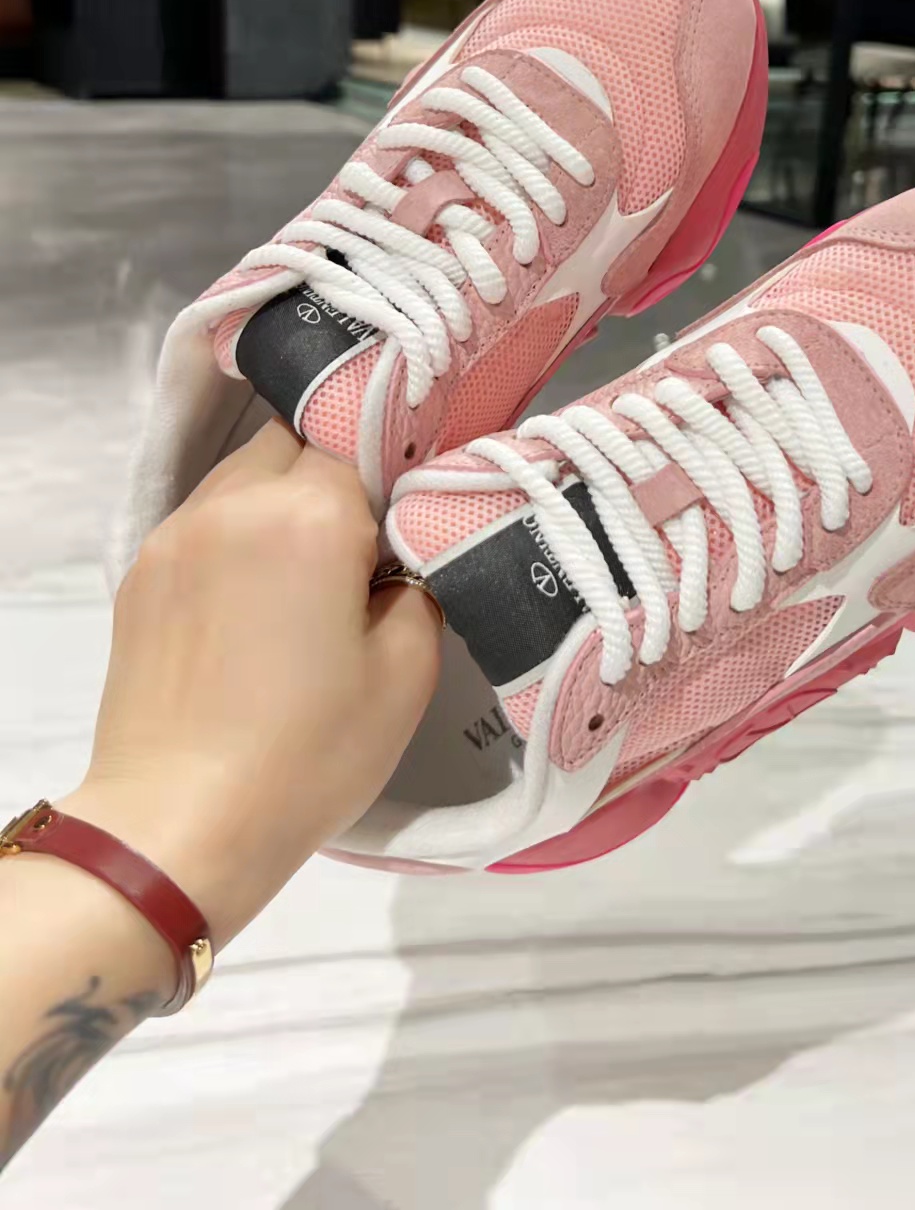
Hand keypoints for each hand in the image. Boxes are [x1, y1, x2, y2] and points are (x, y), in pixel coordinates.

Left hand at [60, 421, 439, 945]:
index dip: (396, 476)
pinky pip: (204, 520)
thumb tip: (402, 559)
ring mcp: (176, 533)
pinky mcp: (141, 572)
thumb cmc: (305, 756)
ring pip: (245, 473)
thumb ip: (420, 585)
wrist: (178, 826)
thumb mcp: (406, 674)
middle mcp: (234, 502)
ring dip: (283, 501)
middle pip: (298, 441)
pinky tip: (255, 604)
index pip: (365, 440)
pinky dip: (238, 538)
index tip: (411, 524)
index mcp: (309, 514)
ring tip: (306, 577)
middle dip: (336, 477)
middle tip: (363, 549)